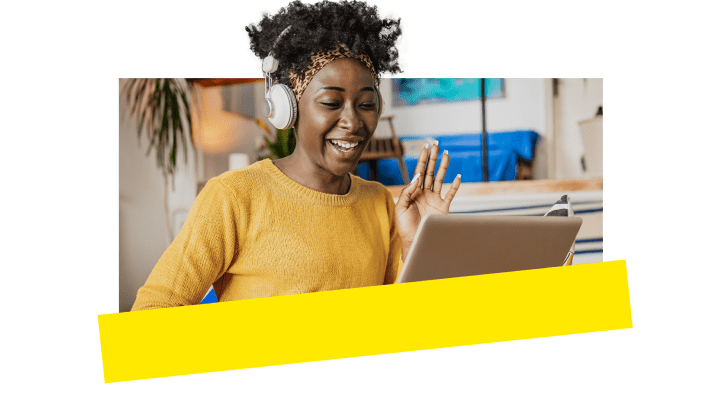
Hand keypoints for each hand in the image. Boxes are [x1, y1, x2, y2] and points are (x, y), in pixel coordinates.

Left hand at [395, 142, 460, 260]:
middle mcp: (425, 193)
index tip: (425, 147)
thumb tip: (417, 176)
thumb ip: (408, 191)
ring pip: (440, 179)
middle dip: (434, 158)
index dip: (422, 159)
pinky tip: (457, 176)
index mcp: (414, 192)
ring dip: (444, 167)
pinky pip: (451, 194)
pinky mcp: (443, 207)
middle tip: (437, 144)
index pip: (419, 171)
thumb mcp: (401, 207)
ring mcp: (435, 199)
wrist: (414, 241)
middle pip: (431, 171)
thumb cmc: (404, 226)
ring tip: (447, 154)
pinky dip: (455, 186)